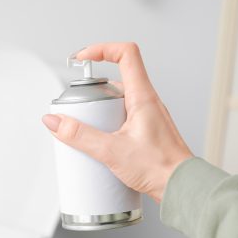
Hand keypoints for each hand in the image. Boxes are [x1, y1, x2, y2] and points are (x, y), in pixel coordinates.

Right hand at [42, 42, 192, 202]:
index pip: (126, 54)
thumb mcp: (111, 150)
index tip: (82, 58)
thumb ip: (79, 136)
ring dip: (99, 108)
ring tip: (88, 127)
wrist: (181, 188)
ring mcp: (147, 116)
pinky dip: (107, 122)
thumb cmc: (160, 168)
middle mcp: (147, 101)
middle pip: (116, 78)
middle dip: (93, 89)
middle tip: (80, 104)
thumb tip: (55, 121)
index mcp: (143, 96)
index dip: (102, 49)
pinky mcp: (144, 130)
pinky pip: (122, 116)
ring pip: (118, 99)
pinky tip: (100, 142)